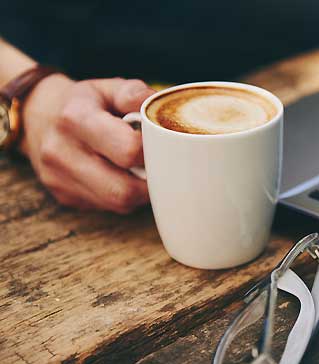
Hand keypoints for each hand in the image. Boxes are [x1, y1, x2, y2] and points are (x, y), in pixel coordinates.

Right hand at [19, 74, 155, 212]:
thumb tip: (165, 116)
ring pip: (118, 204)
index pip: (128, 150)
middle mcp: (61, 151)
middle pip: (123, 190)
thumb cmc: (88, 102)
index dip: (155, 152)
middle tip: (161, 167)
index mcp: (76, 118)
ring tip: (143, 171)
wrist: (41, 116)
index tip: (162, 145)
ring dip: (139, 193)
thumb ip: (137, 96)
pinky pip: (107, 208)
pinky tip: (123, 177)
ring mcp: (58, 178)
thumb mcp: (110, 88)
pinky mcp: (63, 196)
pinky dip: (124, 197)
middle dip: (150, 181)